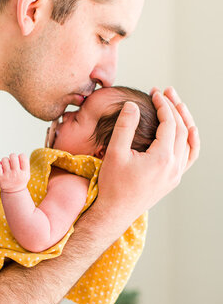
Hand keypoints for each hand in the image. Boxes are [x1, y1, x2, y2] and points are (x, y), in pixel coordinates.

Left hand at [0, 153, 29, 192]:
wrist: (13, 192)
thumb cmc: (19, 179)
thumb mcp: (26, 173)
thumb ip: (24, 163)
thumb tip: (16, 155)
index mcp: (25, 172)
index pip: (23, 156)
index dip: (20, 156)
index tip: (19, 161)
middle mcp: (16, 174)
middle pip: (13, 156)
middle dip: (12, 157)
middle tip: (12, 162)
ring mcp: (7, 176)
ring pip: (4, 159)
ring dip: (5, 161)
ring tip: (6, 167)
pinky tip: (0, 166)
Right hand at [95, 86, 199, 222]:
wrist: (114, 212)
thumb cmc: (112, 184)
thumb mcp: (114, 153)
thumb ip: (125, 126)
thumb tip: (132, 105)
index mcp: (162, 158)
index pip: (169, 123)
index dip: (163, 105)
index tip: (154, 93)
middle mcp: (174, 167)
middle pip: (183, 130)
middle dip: (175, 108)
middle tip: (166, 91)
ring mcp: (176, 175)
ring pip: (190, 142)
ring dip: (185, 121)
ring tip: (178, 106)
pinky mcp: (173, 180)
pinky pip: (189, 157)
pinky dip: (191, 141)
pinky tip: (186, 131)